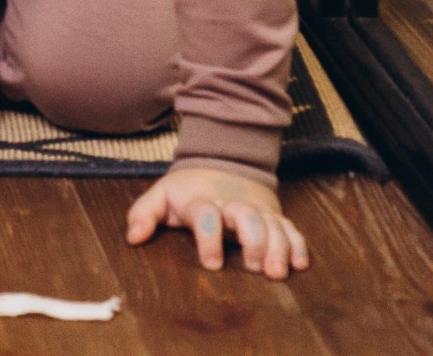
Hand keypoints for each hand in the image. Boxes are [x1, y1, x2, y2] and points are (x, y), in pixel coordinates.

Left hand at [125, 166, 308, 278]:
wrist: (221, 160)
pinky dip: (298, 245)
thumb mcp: (162, 195)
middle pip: (248, 217)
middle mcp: (233, 204)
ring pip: (274, 225)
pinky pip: (291, 228)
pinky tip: (300, 265)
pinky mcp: (275, 215)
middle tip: (255, 268)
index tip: (211, 264)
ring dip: (279, 247)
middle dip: (254, 241)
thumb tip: (133, 238)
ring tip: (278, 273)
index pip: (206, 214)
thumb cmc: (188, 189)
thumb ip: (144, 213)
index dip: (209, 237)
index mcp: (203, 200)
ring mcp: (257, 209)